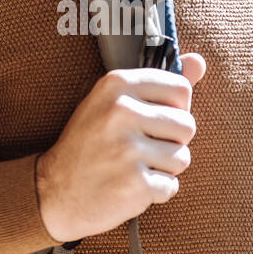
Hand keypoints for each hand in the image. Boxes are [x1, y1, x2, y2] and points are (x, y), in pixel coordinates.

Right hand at [35, 53, 206, 243]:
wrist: (53, 192)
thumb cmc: (90, 144)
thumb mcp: (113, 103)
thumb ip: (159, 83)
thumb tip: (199, 61)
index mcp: (117, 84)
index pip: (181, 89)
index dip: (172, 110)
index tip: (149, 121)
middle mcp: (122, 112)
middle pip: (187, 125)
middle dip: (171, 142)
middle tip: (138, 149)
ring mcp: (128, 149)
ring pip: (182, 158)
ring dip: (164, 169)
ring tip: (133, 167)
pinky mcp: (135, 183)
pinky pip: (171, 186)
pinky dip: (155, 191)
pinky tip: (130, 187)